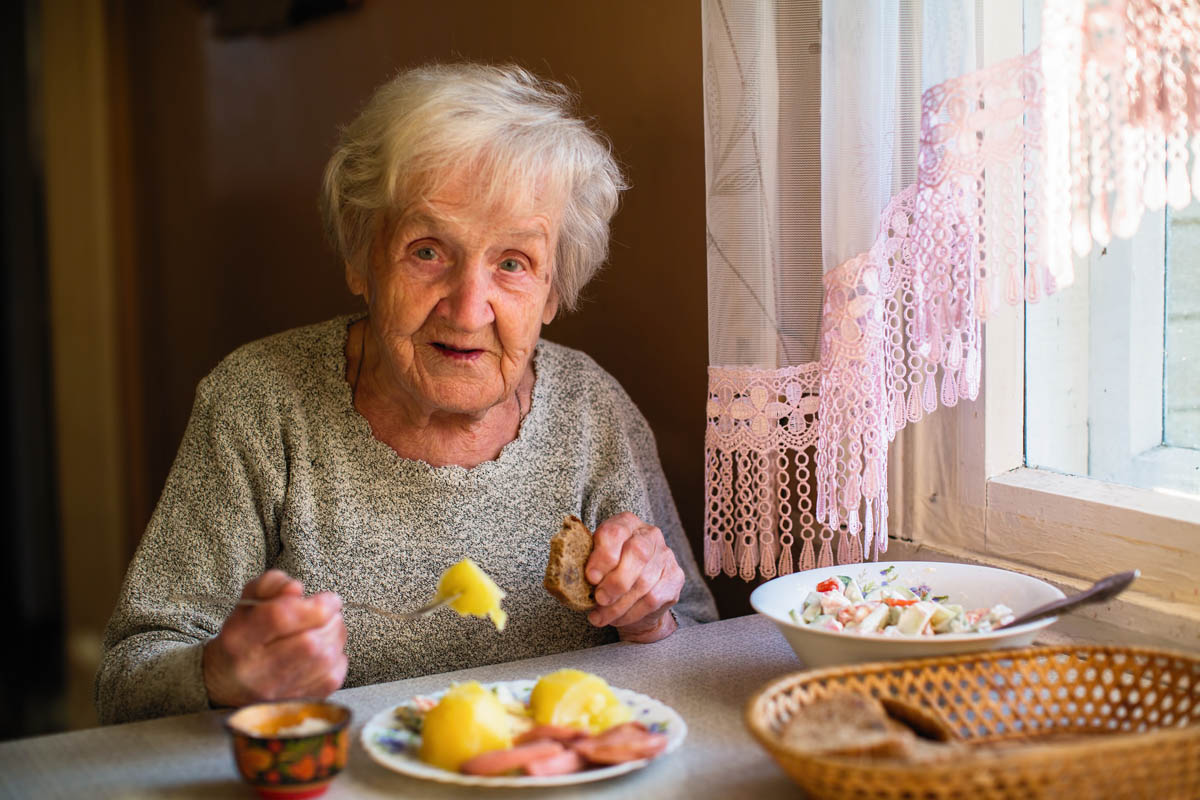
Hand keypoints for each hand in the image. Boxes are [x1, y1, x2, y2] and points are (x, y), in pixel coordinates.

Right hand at [202, 570, 347, 707]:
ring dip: (336, 637)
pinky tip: (325, 650)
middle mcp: (257, 671)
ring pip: (324, 661)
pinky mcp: (298, 702)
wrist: (229, 683)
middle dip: (329, 621)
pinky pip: (332, 677)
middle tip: (328, 612)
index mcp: (240, 640)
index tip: (328, 599)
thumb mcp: (249, 601)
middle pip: (309, 643)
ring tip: (327, 627)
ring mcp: (279, 692)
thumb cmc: (244, 635)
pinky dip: (337, 657)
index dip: (312, 606)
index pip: (279, 619)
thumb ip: (271, 585)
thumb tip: (296, 589)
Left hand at [585, 512, 683, 642]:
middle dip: (615, 581)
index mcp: (626, 523)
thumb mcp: (594, 561)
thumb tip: (568, 577)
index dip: (603, 556)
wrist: (636, 594)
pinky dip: (631, 613)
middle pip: (637, 553)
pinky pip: (653, 599)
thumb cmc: (609, 572)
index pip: (616, 532)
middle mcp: (649, 534)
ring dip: (619, 605)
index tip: (590, 578)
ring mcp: (666, 556)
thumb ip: (585, 564)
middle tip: (599, 599)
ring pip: (644, 582)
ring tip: (601, 617)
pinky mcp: (675, 578)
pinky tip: (617, 619)